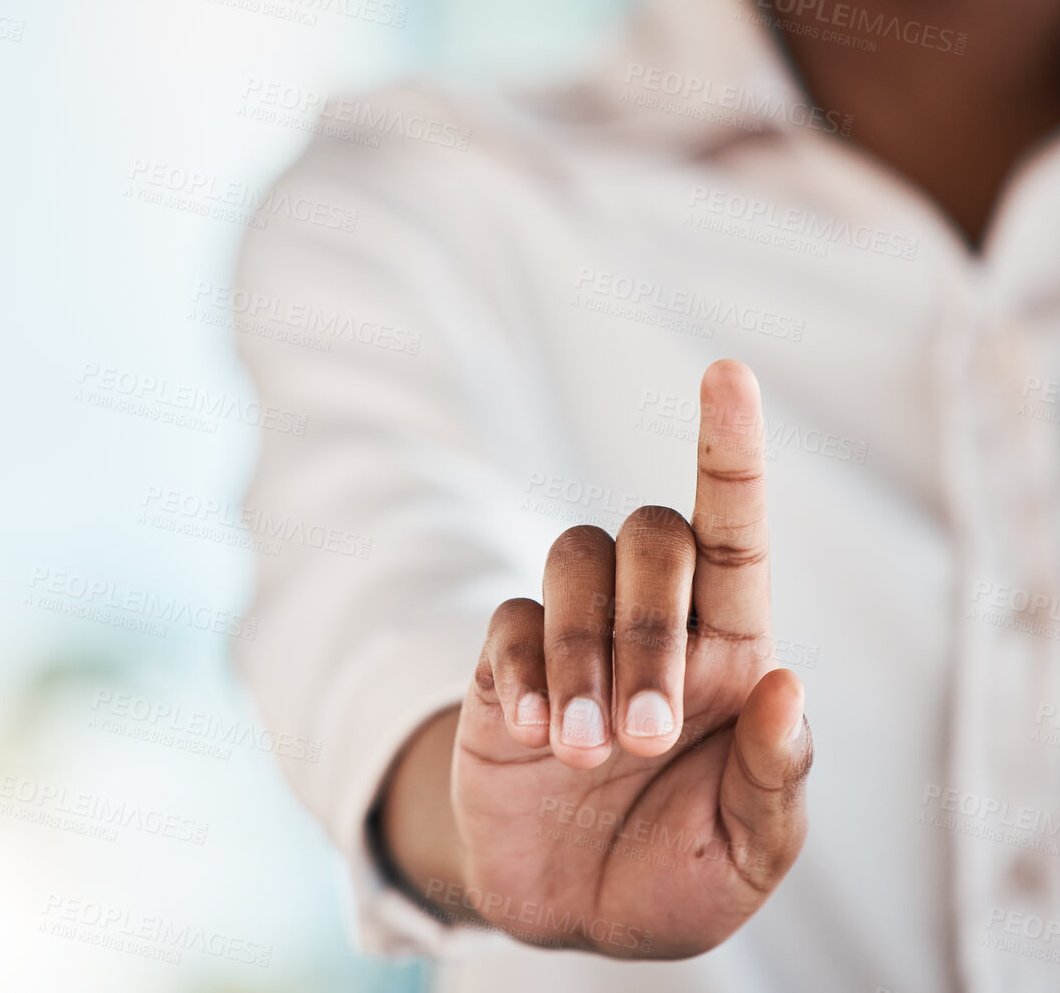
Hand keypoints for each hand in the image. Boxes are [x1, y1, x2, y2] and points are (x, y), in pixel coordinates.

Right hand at [394, 359, 811, 958]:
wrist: (569, 915)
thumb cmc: (677, 875)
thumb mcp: (749, 853)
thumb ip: (776, 775)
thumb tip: (787, 684)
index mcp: (730, 655)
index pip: (736, 532)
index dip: (731, 451)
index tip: (727, 376)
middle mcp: (654, 627)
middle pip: (651, 539)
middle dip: (646, 628)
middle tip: (643, 737)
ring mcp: (573, 640)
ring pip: (574, 560)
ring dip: (583, 652)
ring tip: (584, 752)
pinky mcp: (504, 666)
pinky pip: (510, 621)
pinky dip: (526, 671)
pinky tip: (536, 737)